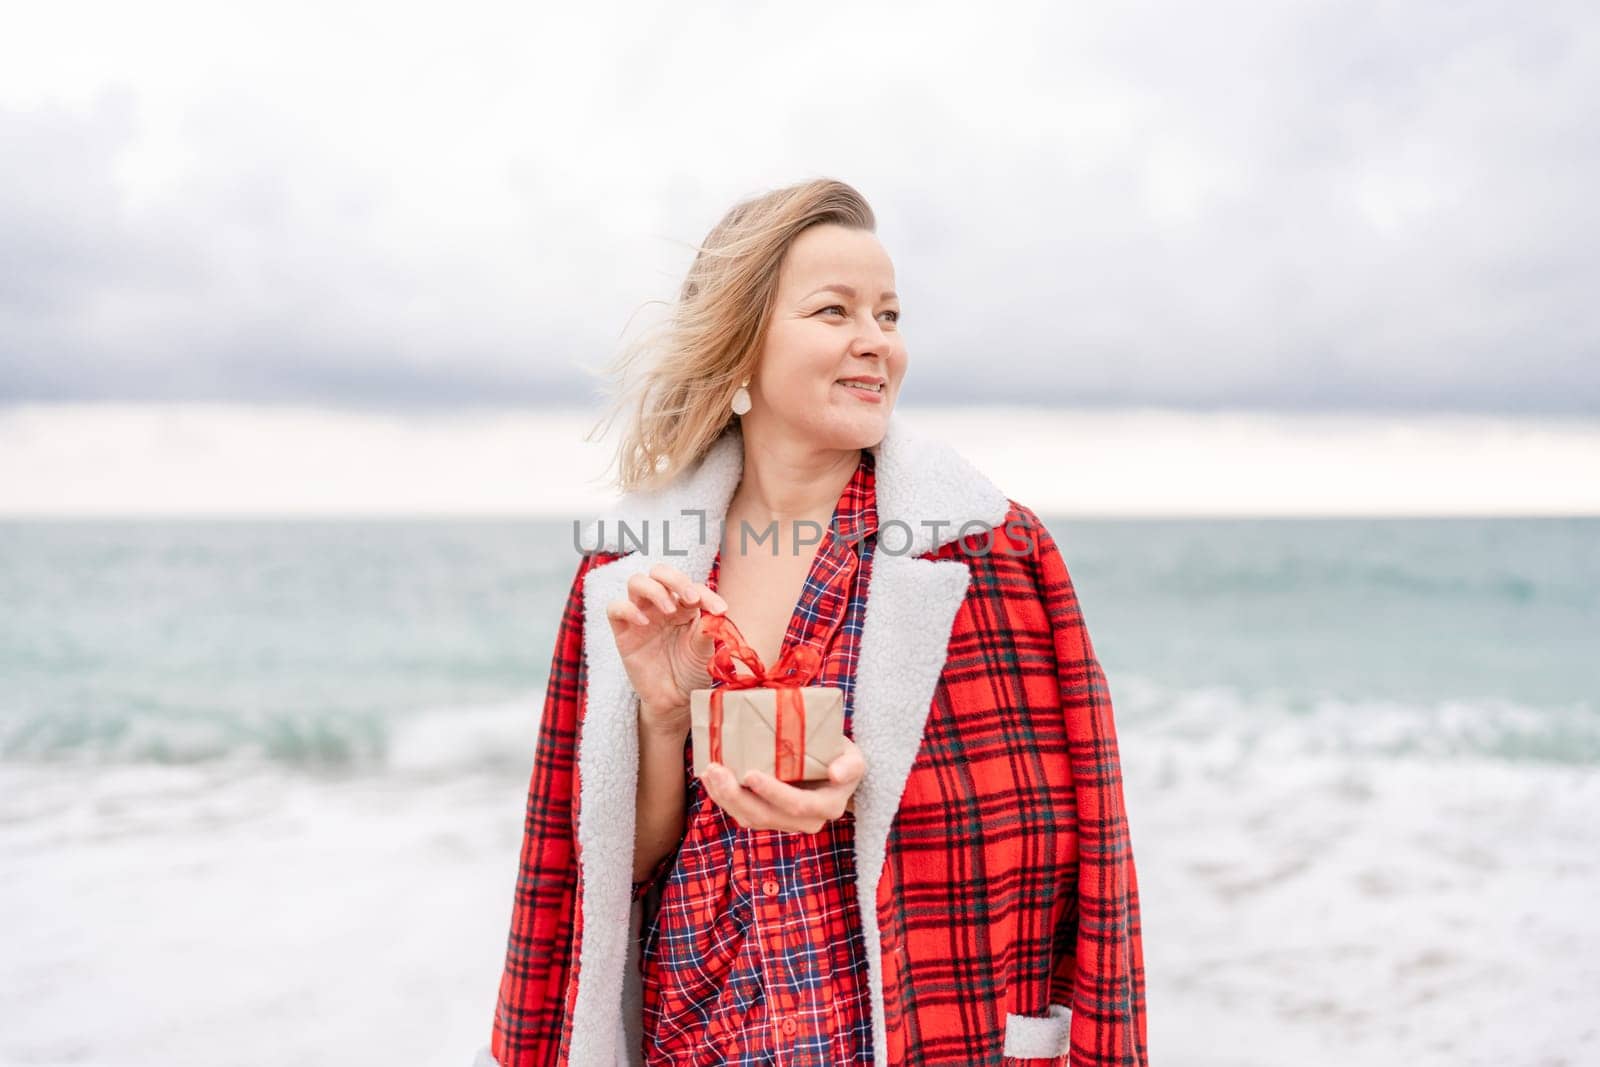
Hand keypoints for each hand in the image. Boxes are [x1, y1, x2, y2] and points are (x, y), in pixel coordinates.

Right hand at [606, 563, 728, 734]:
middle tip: (691, 598)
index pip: (692, 587)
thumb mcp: (705, 651)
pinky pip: (615, 608)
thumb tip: (715, 613)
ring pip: (636, 582)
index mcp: (685, 606)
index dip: (707, 594)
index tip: (720, 610)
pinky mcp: (624, 633)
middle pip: (659, 572)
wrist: (676, 701)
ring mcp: (641, 616)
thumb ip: (708, 630)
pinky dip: (627, 609)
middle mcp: (662, 606)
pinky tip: (644, 622)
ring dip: (654, 590)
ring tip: (669, 610)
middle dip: (676, 579)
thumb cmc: (692, 672)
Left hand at [701, 737, 865, 832]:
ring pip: (750, 819)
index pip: (797, 804)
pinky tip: (710, 779)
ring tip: (708, 773)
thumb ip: (850, 765)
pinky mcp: (769, 816)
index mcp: (827, 807)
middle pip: (765, 816)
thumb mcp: (854, 757)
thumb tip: (836, 773)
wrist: (835, 771)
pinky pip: (743, 813)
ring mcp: (785, 822)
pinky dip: (724, 798)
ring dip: (725, 798)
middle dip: (736, 796)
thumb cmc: (842, 758)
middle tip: (716, 770)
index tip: (750, 773)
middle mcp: (806, 821)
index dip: (772, 792)